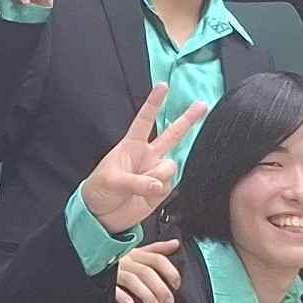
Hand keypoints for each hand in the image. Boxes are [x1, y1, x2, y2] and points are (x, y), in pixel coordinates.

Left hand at [76, 84, 209, 235]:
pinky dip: (162, 189)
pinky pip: (171, 185)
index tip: (163, 86)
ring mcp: (156, 172)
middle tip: (203, 104)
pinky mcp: (162, 191)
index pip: (145, 121)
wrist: (101, 216)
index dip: (154, 103)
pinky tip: (150, 194)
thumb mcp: (111, 181)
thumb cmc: (99, 190)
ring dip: (158, 176)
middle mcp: (148, 156)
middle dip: (188, 120)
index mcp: (131, 146)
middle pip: (172, 134)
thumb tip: (158, 185)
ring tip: (142, 187)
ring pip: (171, 166)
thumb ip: (136, 182)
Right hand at [108, 238, 185, 302]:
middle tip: (169, 302)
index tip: (177, 285)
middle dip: (161, 288)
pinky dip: (121, 295)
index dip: (170, 271)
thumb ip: (157, 249)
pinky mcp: (102, 277)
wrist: (87, 256)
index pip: (157, 259)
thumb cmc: (116, 257)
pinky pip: (112, 286)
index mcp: (136, 252)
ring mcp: (114, 268)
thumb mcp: (137, 250)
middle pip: (147, 271)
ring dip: (147, 295)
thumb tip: (176, 243)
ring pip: (134, 279)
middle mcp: (126, 259)